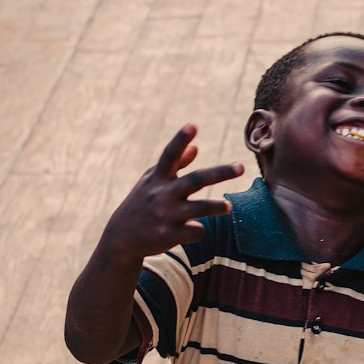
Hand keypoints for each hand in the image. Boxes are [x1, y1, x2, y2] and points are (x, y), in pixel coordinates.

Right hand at [102, 124, 243, 257]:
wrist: (122, 237)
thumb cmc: (143, 204)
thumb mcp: (153, 182)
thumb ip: (176, 165)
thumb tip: (196, 147)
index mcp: (158, 178)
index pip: (170, 155)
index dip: (180, 140)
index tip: (193, 126)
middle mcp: (162, 194)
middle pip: (195, 180)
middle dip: (219, 173)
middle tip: (240, 167)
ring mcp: (166, 215)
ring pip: (199, 208)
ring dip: (216, 206)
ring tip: (229, 206)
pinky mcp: (169, 235)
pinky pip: (195, 231)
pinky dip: (199, 230)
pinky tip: (194, 229)